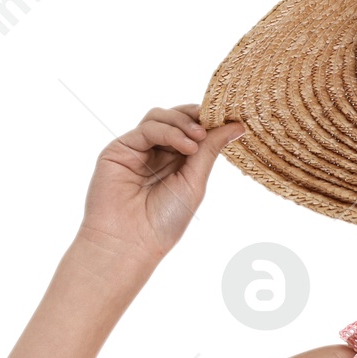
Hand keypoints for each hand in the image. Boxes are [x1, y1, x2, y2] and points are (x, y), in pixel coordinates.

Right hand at [79, 103, 246, 263]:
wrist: (131, 241)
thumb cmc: (164, 221)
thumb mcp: (195, 183)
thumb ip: (209, 151)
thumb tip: (236, 126)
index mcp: (176, 162)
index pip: (192, 129)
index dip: (207, 120)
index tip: (230, 117)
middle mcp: (156, 152)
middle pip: (175, 118)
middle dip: (195, 116)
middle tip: (213, 122)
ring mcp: (137, 149)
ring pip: (160, 117)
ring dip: (183, 122)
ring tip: (198, 139)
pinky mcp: (120, 148)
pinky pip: (147, 129)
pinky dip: (169, 132)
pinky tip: (186, 145)